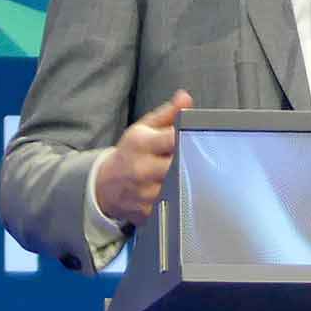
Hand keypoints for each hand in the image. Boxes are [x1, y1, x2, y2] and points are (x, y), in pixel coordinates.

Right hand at [94, 90, 191, 227]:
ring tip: (198, 177)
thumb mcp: (144, 128)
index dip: (189, 138)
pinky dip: (181, 201)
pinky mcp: (148, 212)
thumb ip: (168, 114)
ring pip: (179, 189)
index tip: (200, 138)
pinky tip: (185, 194)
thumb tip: (186, 97)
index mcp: (141, 143)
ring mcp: (144, 193)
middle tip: (205, 161)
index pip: (172, 139)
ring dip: (190, 183)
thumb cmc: (130, 152)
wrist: (105, 184)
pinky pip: (173, 207)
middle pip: (179, 166)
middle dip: (193, 163)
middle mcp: (141, 169)